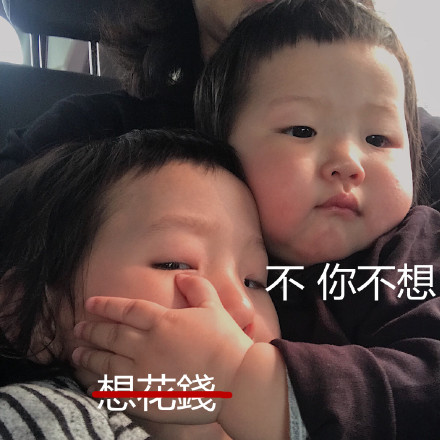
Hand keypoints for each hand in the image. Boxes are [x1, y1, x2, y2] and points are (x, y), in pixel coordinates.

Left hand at [72, 274, 252, 423]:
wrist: (235, 380)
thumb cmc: (225, 342)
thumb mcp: (214, 306)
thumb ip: (197, 288)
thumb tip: (183, 276)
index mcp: (162, 322)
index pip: (127, 309)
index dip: (106, 305)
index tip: (91, 304)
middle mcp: (147, 345)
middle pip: (111, 335)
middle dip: (92, 331)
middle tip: (77, 330)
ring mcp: (144, 372)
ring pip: (107, 362)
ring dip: (89, 357)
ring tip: (76, 355)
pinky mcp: (146, 397)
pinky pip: (115, 390)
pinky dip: (100, 385)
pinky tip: (92, 383)